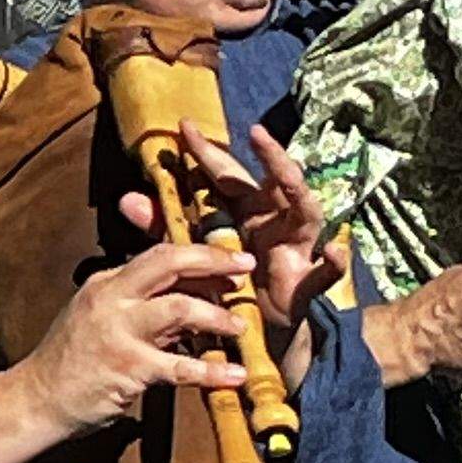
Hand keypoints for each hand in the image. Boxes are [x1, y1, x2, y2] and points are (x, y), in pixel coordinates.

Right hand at [15, 245, 253, 440]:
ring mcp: (119, 333)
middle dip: (213, 260)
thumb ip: (139, 301)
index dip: (200, 252)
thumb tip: (188, 293)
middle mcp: (111, 299)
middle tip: (245, 268)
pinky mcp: (129, 368)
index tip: (230, 258)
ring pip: (179, 309)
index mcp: (106, 284)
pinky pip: (180, 367)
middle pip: (169, 262)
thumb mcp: (98, 316)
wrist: (38, 399)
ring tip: (239, 327)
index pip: (158, 254)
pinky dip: (212, 372)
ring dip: (217, 316)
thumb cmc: (72, 360)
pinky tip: (235, 376)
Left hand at [174, 124, 341, 335]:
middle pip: (274, 185)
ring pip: (306, 213)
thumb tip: (126, 199)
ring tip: (289, 173)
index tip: (184, 126)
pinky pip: (326, 273)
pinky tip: (336, 250)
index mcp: (243, 215)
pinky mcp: (306, 285)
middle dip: (269, 157)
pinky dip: (334, 263)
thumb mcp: (191, 254)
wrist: (249, 337)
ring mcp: (293, 251)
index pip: (226, 177)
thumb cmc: (223, 287)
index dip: (208, 152)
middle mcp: (272, 225)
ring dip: (299, 192)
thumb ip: (163, 227)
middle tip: (256, 132)